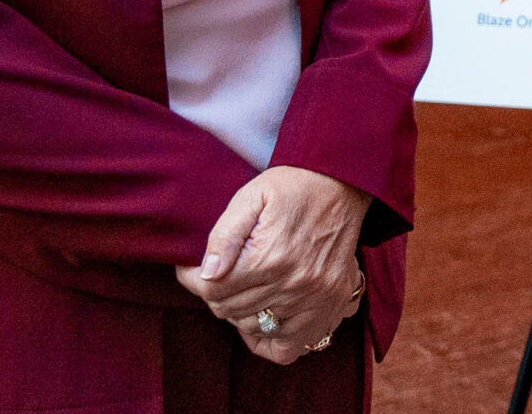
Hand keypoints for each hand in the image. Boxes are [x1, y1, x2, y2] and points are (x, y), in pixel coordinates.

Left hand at [175, 166, 372, 363]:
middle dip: (216, 293)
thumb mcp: (251, 197)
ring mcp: (314, 301)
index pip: (212, 291)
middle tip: (219, 275)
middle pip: (230, 311)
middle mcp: (293, 286)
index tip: (189, 269)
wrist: (342, 184)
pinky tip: (263, 319)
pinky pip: (290, 348)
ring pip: (254, 328)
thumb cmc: (292, 188)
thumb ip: (224, 236)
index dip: (193, 280)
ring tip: (242, 289)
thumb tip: (206, 273)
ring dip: (240, 312)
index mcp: (270, 258)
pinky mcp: (330, 307)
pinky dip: (271, 341)